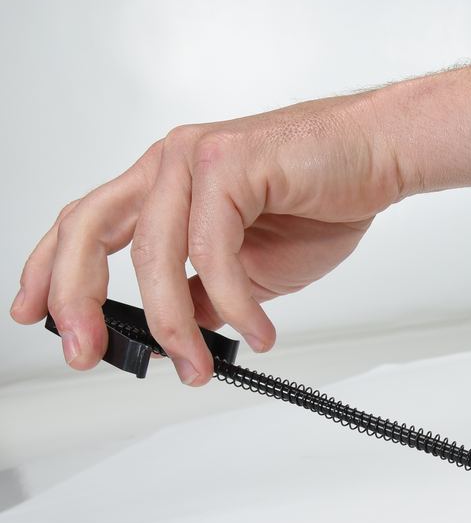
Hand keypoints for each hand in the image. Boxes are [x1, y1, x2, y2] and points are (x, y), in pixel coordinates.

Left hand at [11, 92, 407, 383]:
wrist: (382, 156)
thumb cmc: (327, 198)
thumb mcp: (253, 267)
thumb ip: (206, 293)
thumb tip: (176, 330)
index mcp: (165, 184)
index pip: (87, 225)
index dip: (52, 272)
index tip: (36, 318)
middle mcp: (170, 165)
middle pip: (90, 229)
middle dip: (77, 297)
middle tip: (85, 350)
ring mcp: (195, 159)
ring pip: (157, 254)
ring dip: (174, 323)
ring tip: (197, 365)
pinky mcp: (230, 163)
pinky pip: (213, 250)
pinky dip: (234, 302)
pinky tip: (258, 330)